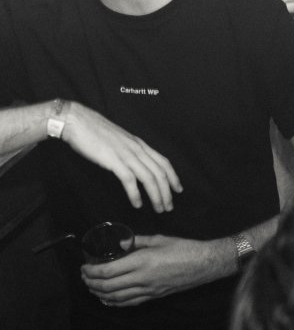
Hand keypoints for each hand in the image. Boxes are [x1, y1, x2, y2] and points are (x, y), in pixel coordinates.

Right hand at [59, 103, 181, 212]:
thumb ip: (129, 151)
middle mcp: (137, 149)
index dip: (173, 177)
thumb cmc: (95, 131)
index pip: (164, 162)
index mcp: (140, 144)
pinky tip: (137, 204)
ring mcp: (126, 154)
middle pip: (160, 173)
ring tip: (159, 208)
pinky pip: (129, 180)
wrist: (78, 121)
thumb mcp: (120, 141)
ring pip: (149, 178)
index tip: (178, 189)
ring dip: (156, 195)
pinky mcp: (113, 160)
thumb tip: (134, 165)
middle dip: (167, 192)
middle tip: (169, 207)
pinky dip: (135, 194)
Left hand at [81, 234, 222, 306]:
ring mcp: (148, 290)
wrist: (205, 264)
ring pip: (115, 298)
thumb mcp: (159, 239)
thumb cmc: (184, 248)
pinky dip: (113, 302)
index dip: (91, 271)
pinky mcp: (153, 296)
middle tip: (84, 276)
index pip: (107, 271)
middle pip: (107, 286)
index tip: (85, 266)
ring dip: (99, 293)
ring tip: (91, 287)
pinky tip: (107, 298)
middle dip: (91, 283)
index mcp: (142, 261)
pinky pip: (128, 303)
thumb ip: (136, 242)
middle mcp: (142, 278)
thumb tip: (118, 244)